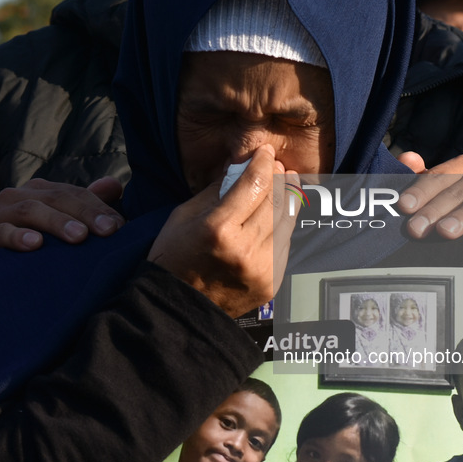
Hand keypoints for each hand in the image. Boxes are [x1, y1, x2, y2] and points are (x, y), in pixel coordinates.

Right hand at [0, 178, 124, 252]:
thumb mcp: (59, 223)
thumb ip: (85, 204)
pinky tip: (35, 244)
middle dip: (86, 214)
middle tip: (108, 231)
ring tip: (79, 236)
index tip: (120, 227)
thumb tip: (114, 186)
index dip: (99, 208)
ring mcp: (0, 214)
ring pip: (31, 210)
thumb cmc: (31, 242)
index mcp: (41, 191)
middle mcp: (20, 195)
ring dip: (57, 222)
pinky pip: (1, 232)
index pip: (75, 193)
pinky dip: (18, 237)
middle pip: (57, 198)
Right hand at [148, 145, 298, 317]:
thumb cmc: (174, 257)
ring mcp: (262, 269)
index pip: (254, 185)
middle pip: (276, 202)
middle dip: (279, 179)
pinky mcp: (272, 283)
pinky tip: (278, 214)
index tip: (265, 153)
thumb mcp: (184, 215)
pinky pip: (284, 245)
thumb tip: (242, 168)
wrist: (177, 308)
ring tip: (286, 183)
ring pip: (286, 223)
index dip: (263, 164)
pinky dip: (283, 226)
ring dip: (288, 199)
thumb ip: (217, 191)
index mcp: (218, 229)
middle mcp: (245, 249)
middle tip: (278, 166)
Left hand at [397, 153, 462, 239]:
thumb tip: (407, 158)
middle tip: (416, 229)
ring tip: (445, 231)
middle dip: (434, 211)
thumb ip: (422, 177)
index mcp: (462, 167)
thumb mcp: (444, 191)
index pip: (438, 176)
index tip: (404, 206)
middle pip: (456, 192)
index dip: (420, 191)